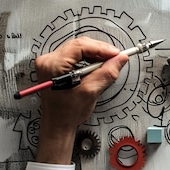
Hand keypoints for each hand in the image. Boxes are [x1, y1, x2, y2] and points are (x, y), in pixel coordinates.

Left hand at [35, 36, 128, 163]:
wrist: (58, 123)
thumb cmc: (69, 112)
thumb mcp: (91, 91)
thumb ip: (107, 72)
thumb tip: (121, 58)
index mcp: (53, 65)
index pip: (80, 46)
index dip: (101, 48)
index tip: (117, 54)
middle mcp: (48, 60)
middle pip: (79, 45)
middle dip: (99, 51)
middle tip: (116, 58)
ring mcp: (49, 62)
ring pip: (78, 49)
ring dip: (95, 55)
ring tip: (107, 64)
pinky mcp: (54, 65)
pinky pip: (74, 55)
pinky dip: (88, 59)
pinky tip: (96, 66)